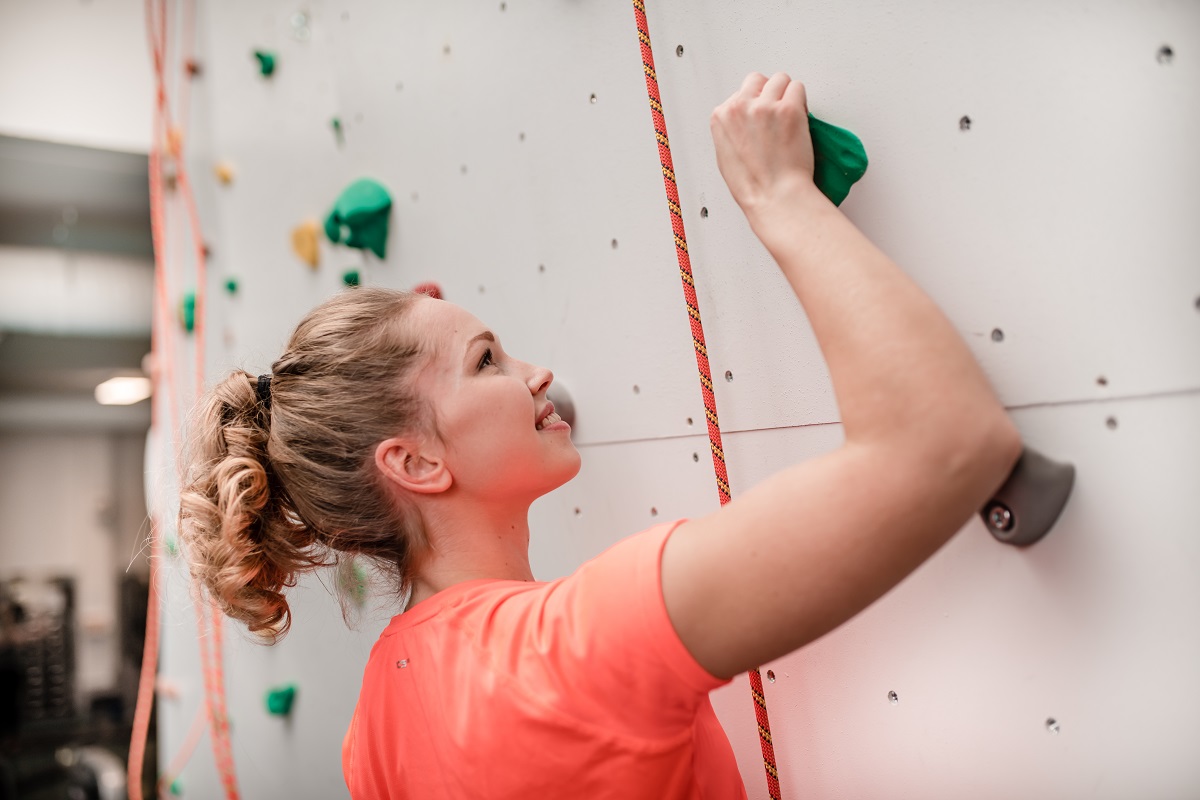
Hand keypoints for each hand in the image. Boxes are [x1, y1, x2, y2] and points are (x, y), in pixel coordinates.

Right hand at [710, 73, 817, 215]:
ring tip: (789, 115)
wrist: (773, 196)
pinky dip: (801, 101)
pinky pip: (798, 89)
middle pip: (758, 80)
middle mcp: (741, 107)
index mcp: (722, 117)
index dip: (753, 105)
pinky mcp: (788, 108)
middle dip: (768, 93)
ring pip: (780, 80)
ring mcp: (765, 106)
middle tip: (777, 112)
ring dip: (786, 94)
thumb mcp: (726, 156)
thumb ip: (732, 130)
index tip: (761, 117)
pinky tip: (799, 118)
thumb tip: (744, 122)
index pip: (739, 93)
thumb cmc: (753, 185)